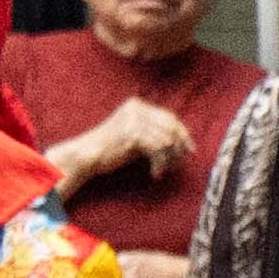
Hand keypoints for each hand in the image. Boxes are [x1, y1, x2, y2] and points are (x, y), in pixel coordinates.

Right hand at [47, 99, 192, 189]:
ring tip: (163, 170)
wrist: (88, 155)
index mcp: (137, 105)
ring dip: (168, 159)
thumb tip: (184, 142)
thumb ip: (156, 133)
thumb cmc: (113, 149)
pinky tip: (155, 173)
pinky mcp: (131, 134)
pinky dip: (159, 163)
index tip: (190, 150)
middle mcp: (136, 108)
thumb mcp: (137, 135)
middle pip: (170, 127)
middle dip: (179, 147)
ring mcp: (133, 120)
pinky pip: (157, 149)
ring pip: (166, 139)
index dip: (183, 134)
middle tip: (180, 163)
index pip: (169, 117)